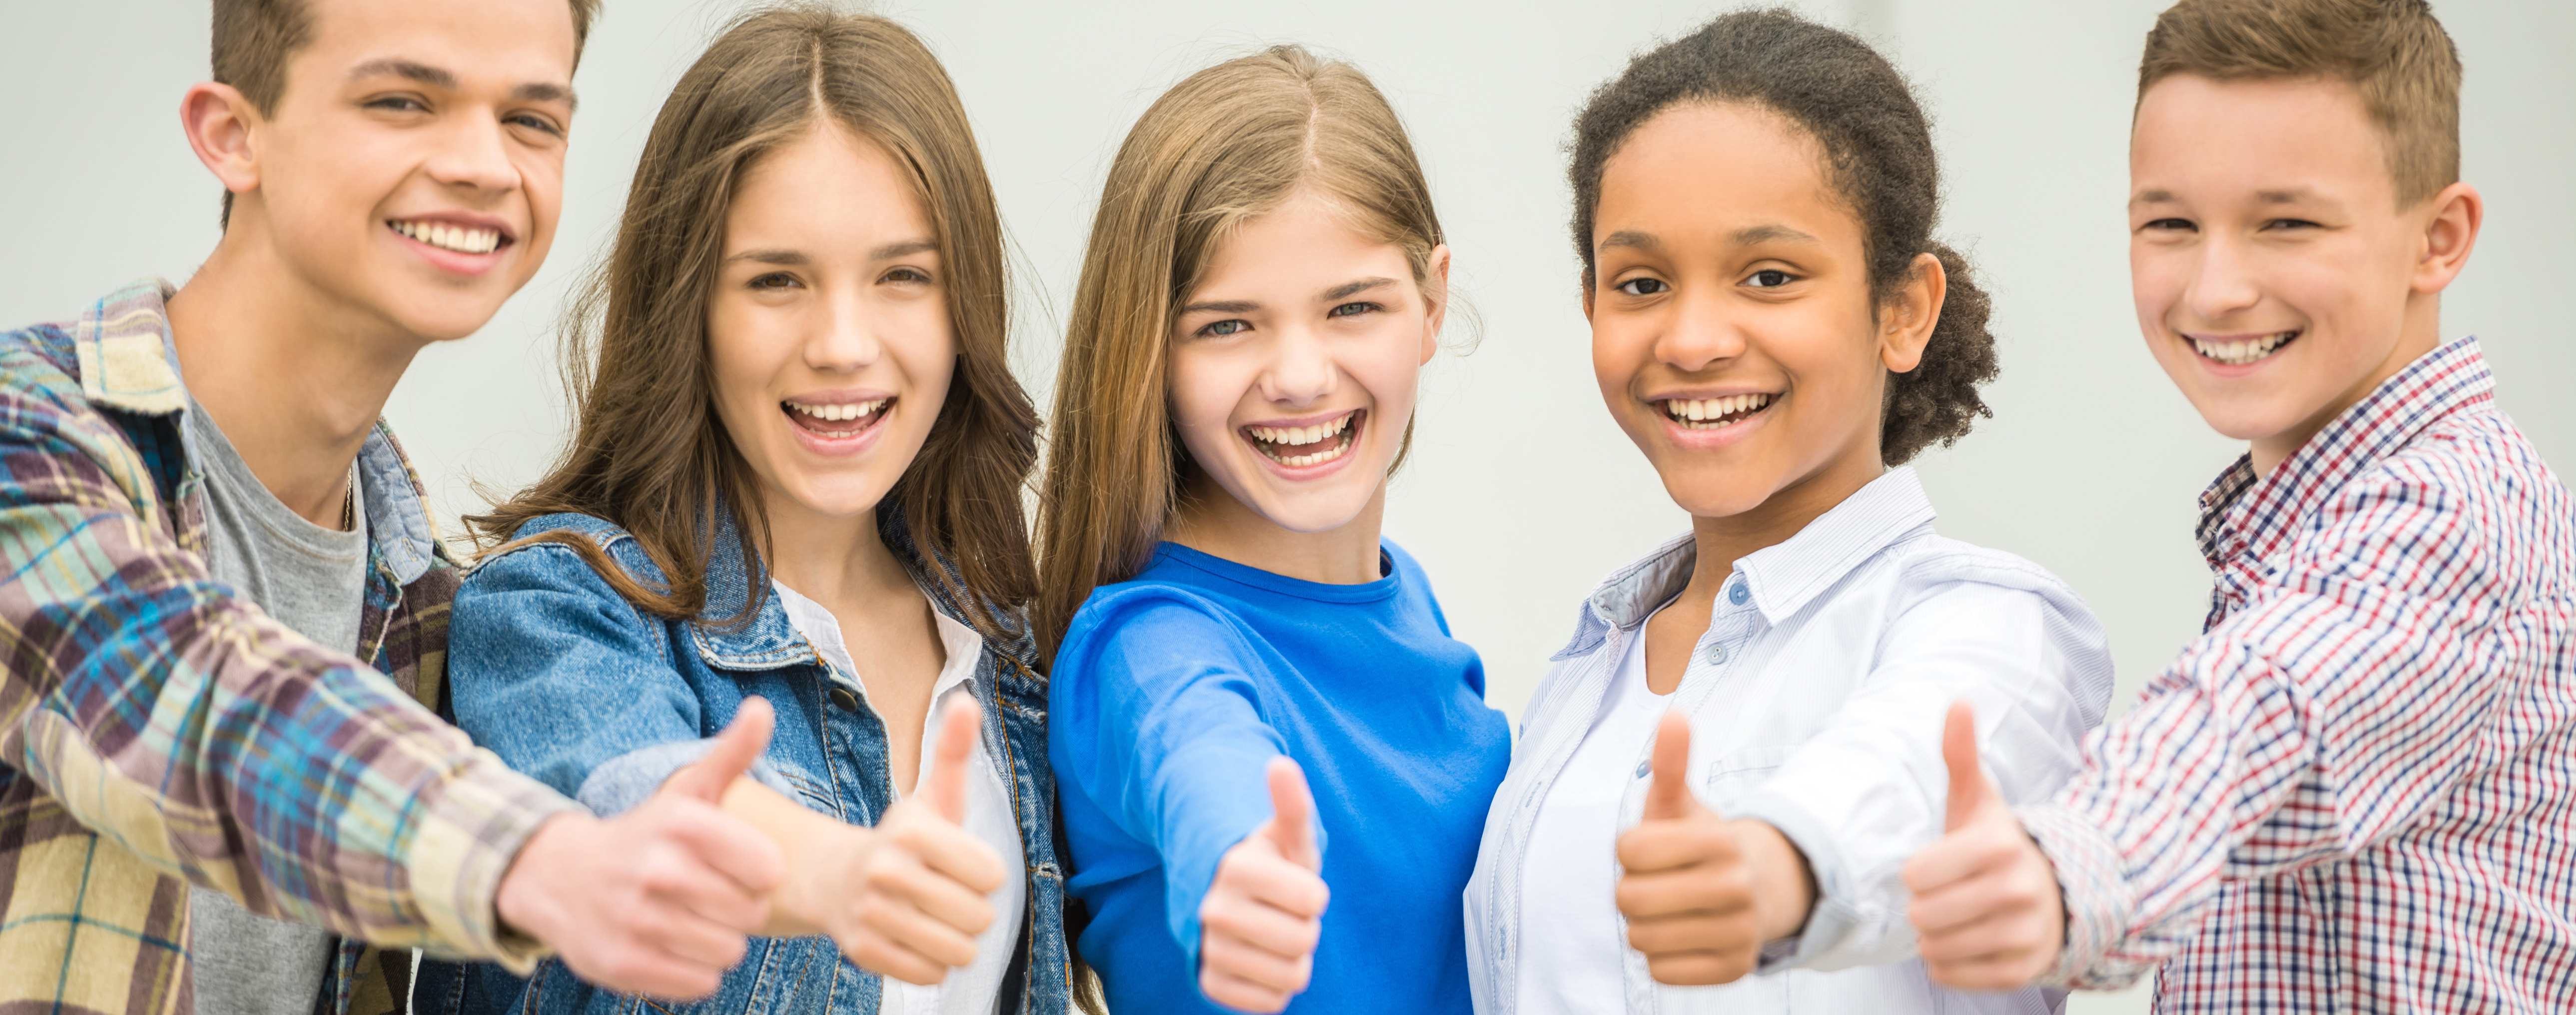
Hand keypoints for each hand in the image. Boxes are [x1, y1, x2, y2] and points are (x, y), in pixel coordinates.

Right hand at [497, 697, 787, 998]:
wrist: (558, 877)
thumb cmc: (645, 835)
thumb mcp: (688, 792)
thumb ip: (733, 753)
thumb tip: (764, 708)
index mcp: (682, 824)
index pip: (770, 869)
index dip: (759, 873)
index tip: (733, 865)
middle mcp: (657, 870)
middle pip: (751, 914)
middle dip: (739, 908)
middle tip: (707, 894)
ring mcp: (637, 920)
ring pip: (730, 951)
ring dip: (717, 940)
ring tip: (688, 918)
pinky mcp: (623, 965)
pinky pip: (701, 983)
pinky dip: (695, 970)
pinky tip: (671, 945)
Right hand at [799, 698, 1006, 984]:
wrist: (837, 878)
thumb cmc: (903, 840)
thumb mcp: (933, 796)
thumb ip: (954, 752)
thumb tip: (966, 702)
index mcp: (913, 832)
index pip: (992, 876)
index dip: (984, 874)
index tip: (958, 863)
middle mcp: (887, 871)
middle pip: (979, 917)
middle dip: (972, 910)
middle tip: (944, 893)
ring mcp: (872, 915)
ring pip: (959, 952)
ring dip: (956, 940)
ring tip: (933, 916)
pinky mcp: (865, 953)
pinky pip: (932, 975)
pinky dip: (932, 963)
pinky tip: (914, 938)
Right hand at [1198, 757, 1328, 1013]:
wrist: (1228, 897)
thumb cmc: (1273, 864)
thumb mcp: (1288, 835)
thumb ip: (1292, 804)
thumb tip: (1281, 764)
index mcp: (1237, 867)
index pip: (1314, 900)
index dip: (1314, 895)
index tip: (1295, 884)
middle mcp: (1214, 909)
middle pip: (1304, 941)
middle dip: (1306, 927)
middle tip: (1285, 912)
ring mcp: (1209, 948)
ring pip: (1290, 977)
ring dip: (1294, 959)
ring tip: (1274, 934)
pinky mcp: (1210, 982)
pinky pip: (1270, 1003)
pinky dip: (1276, 987)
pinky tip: (1262, 960)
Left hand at [1615, 711, 1769, 984]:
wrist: (1759, 888)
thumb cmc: (1700, 845)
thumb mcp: (1681, 805)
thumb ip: (1671, 765)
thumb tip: (1672, 715)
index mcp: (1721, 841)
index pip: (1628, 852)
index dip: (1629, 850)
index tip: (1651, 849)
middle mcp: (1738, 888)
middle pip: (1630, 900)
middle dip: (1631, 890)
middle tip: (1657, 883)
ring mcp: (1740, 933)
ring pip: (1642, 939)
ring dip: (1645, 925)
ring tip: (1671, 909)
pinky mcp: (1734, 970)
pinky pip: (1660, 972)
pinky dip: (1661, 958)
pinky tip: (1683, 936)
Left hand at [1902, 701, 2064, 989]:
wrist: (2052, 891)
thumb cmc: (1996, 844)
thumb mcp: (1978, 800)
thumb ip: (1961, 755)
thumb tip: (1958, 701)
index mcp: (2001, 845)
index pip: (1916, 874)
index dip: (1916, 872)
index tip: (1937, 866)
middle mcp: (2019, 891)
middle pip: (1923, 914)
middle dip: (1923, 906)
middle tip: (1945, 894)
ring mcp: (2025, 934)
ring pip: (1935, 948)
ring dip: (1931, 936)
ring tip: (1954, 917)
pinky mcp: (2022, 971)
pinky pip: (1951, 976)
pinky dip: (1945, 963)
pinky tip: (1963, 941)